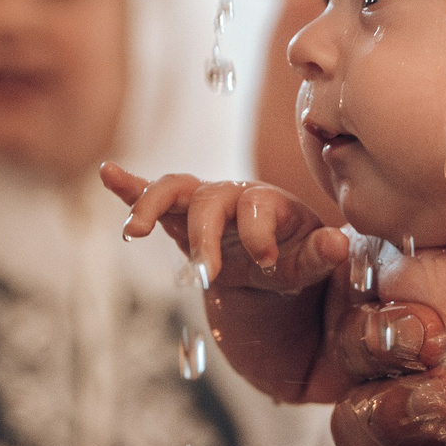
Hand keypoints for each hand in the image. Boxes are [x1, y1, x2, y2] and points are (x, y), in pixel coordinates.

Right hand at [103, 163, 346, 289]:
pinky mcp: (177, 223)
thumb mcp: (312, 266)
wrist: (276, 272)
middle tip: (205, 271)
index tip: (268, 264)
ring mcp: (203, 207)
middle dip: (204, 234)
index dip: (260, 233)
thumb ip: (321, 257)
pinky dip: (128, 186)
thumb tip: (338, 243)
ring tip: (135, 232)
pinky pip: (151, 197)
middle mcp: (234, 197)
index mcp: (271, 204)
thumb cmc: (298, 263)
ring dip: (152, 206)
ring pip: (174, 190)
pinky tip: (108, 172)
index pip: (258, 206)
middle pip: (210, 200)